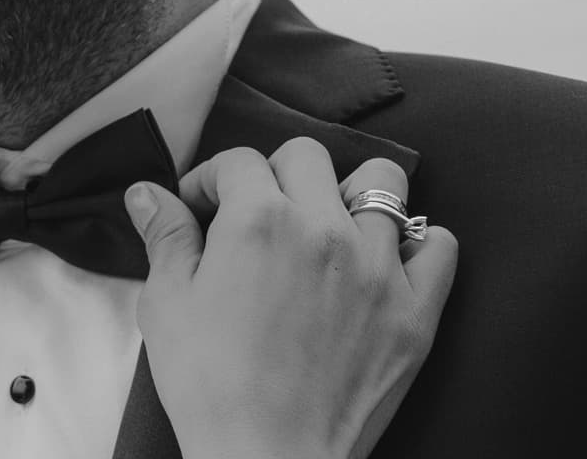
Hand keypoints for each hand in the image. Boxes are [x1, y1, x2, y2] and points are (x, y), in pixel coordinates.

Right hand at [124, 138, 458, 458]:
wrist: (268, 458)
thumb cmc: (211, 387)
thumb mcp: (167, 305)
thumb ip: (166, 237)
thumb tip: (147, 193)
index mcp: (259, 221)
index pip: (237, 161)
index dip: (211, 181)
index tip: (202, 211)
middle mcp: (324, 229)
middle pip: (307, 156)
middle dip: (275, 174)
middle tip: (258, 215)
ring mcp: (377, 267)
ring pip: (381, 181)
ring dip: (348, 193)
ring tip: (328, 225)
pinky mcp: (414, 310)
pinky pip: (438, 244)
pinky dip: (419, 242)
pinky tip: (388, 260)